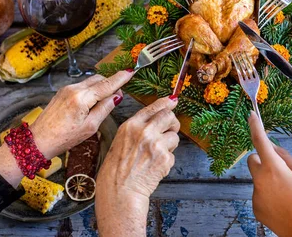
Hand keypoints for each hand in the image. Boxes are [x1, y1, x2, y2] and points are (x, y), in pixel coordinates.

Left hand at [30, 70, 133, 158]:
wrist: (39, 140)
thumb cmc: (64, 138)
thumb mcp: (90, 127)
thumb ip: (104, 109)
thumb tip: (116, 97)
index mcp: (81, 98)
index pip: (106, 85)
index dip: (120, 78)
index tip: (130, 71)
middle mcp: (74, 89)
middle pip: (99, 79)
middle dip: (111, 83)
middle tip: (118, 96)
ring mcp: (67, 89)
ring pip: (90, 81)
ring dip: (101, 87)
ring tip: (104, 102)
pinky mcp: (62, 91)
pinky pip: (82, 85)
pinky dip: (91, 90)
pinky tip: (92, 102)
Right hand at [95, 96, 179, 235]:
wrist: (119, 192)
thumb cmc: (116, 170)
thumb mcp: (121, 141)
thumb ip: (137, 129)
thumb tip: (155, 118)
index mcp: (131, 125)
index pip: (153, 107)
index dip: (166, 103)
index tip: (173, 100)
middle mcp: (144, 132)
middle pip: (169, 116)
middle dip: (173, 123)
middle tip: (170, 130)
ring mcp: (156, 144)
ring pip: (174, 137)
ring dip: (170, 146)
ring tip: (155, 157)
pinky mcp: (165, 158)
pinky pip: (173, 156)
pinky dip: (167, 162)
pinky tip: (154, 168)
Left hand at [247, 112, 291, 236]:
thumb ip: (287, 158)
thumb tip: (274, 148)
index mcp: (273, 169)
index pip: (260, 141)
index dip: (255, 126)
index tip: (251, 115)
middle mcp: (259, 181)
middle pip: (254, 160)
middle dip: (264, 159)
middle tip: (283, 168)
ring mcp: (256, 195)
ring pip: (258, 177)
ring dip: (268, 178)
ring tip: (289, 193)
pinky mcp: (256, 208)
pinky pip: (259, 192)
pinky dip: (269, 193)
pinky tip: (283, 204)